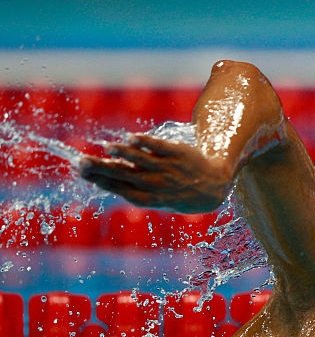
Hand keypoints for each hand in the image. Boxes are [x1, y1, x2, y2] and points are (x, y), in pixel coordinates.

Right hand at [78, 134, 231, 212]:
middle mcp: (156, 184)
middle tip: (81, 160)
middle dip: (103, 168)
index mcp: (148, 198)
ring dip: (124, 153)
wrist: (212, 186)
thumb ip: (130, 185)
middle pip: (125, 175)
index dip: (100, 180)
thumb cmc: (176, 191)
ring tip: (109, 148)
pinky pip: (159, 147)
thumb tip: (99, 175)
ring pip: (142, 160)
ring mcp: (167, 169)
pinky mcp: (177, 153)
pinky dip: (145, 143)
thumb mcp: (155, 197)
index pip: (120, 189)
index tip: (81, 170)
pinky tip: (131, 138)